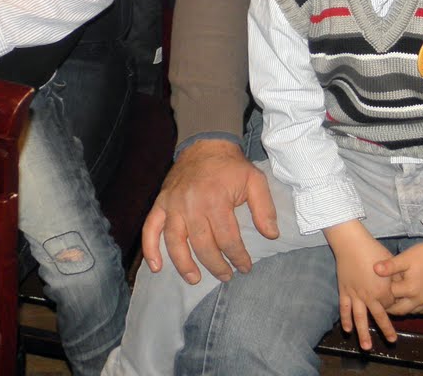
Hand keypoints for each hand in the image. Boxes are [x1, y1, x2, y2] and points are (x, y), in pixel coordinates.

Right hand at [140, 139, 277, 283]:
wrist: (205, 143)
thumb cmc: (231, 166)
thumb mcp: (255, 180)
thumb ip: (264, 208)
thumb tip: (271, 235)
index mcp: (216, 199)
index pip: (227, 238)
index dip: (238, 257)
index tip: (245, 267)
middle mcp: (191, 204)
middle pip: (203, 245)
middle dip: (216, 265)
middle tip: (227, 276)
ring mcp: (173, 204)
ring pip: (175, 242)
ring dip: (184, 264)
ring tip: (195, 279)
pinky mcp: (161, 203)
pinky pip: (150, 228)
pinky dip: (150, 248)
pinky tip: (156, 267)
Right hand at [326, 220, 397, 349]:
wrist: (351, 243)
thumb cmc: (373, 250)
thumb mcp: (390, 264)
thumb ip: (396, 279)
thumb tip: (402, 288)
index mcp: (382, 289)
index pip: (391, 304)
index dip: (395, 306)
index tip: (399, 306)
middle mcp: (369, 296)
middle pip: (379, 316)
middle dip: (386, 329)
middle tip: (392, 341)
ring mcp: (355, 295)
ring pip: (360, 318)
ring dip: (363, 333)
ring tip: (367, 347)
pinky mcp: (344, 291)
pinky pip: (345, 308)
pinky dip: (345, 319)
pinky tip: (347, 330)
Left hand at [373, 234, 422, 316]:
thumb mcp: (405, 258)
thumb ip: (390, 266)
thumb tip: (374, 269)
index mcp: (410, 289)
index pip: (390, 296)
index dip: (381, 294)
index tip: (374, 292)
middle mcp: (420, 299)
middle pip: (400, 310)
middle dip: (390, 307)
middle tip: (381, 303)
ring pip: (412, 312)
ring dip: (403, 309)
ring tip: (394, 302)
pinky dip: (416, 308)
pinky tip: (411, 302)